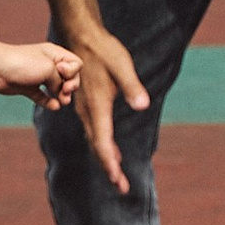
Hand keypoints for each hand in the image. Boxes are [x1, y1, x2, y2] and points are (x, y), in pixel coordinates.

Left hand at [0, 34, 84, 109]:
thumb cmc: (23, 63)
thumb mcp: (48, 69)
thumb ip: (59, 81)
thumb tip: (61, 94)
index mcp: (54, 54)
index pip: (75, 64)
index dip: (73, 71)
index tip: (61, 72)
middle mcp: (48, 65)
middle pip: (69, 77)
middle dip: (71, 86)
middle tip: (65, 92)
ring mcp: (38, 77)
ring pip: (56, 88)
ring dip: (62, 96)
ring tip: (62, 101)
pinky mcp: (28, 88)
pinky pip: (43, 97)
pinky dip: (49, 102)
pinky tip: (54, 107)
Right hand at [54, 21, 151, 197]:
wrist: (81, 37)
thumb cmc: (104, 51)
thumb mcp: (122, 66)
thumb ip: (132, 87)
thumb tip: (143, 105)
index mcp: (97, 106)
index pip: (103, 142)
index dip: (111, 163)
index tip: (119, 180)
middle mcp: (88, 111)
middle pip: (98, 146)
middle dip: (109, 168)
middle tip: (122, 187)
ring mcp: (85, 108)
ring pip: (95, 139)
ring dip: (106, 157)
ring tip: (118, 174)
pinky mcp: (86, 103)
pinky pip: (94, 130)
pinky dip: (103, 143)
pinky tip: (112, 149)